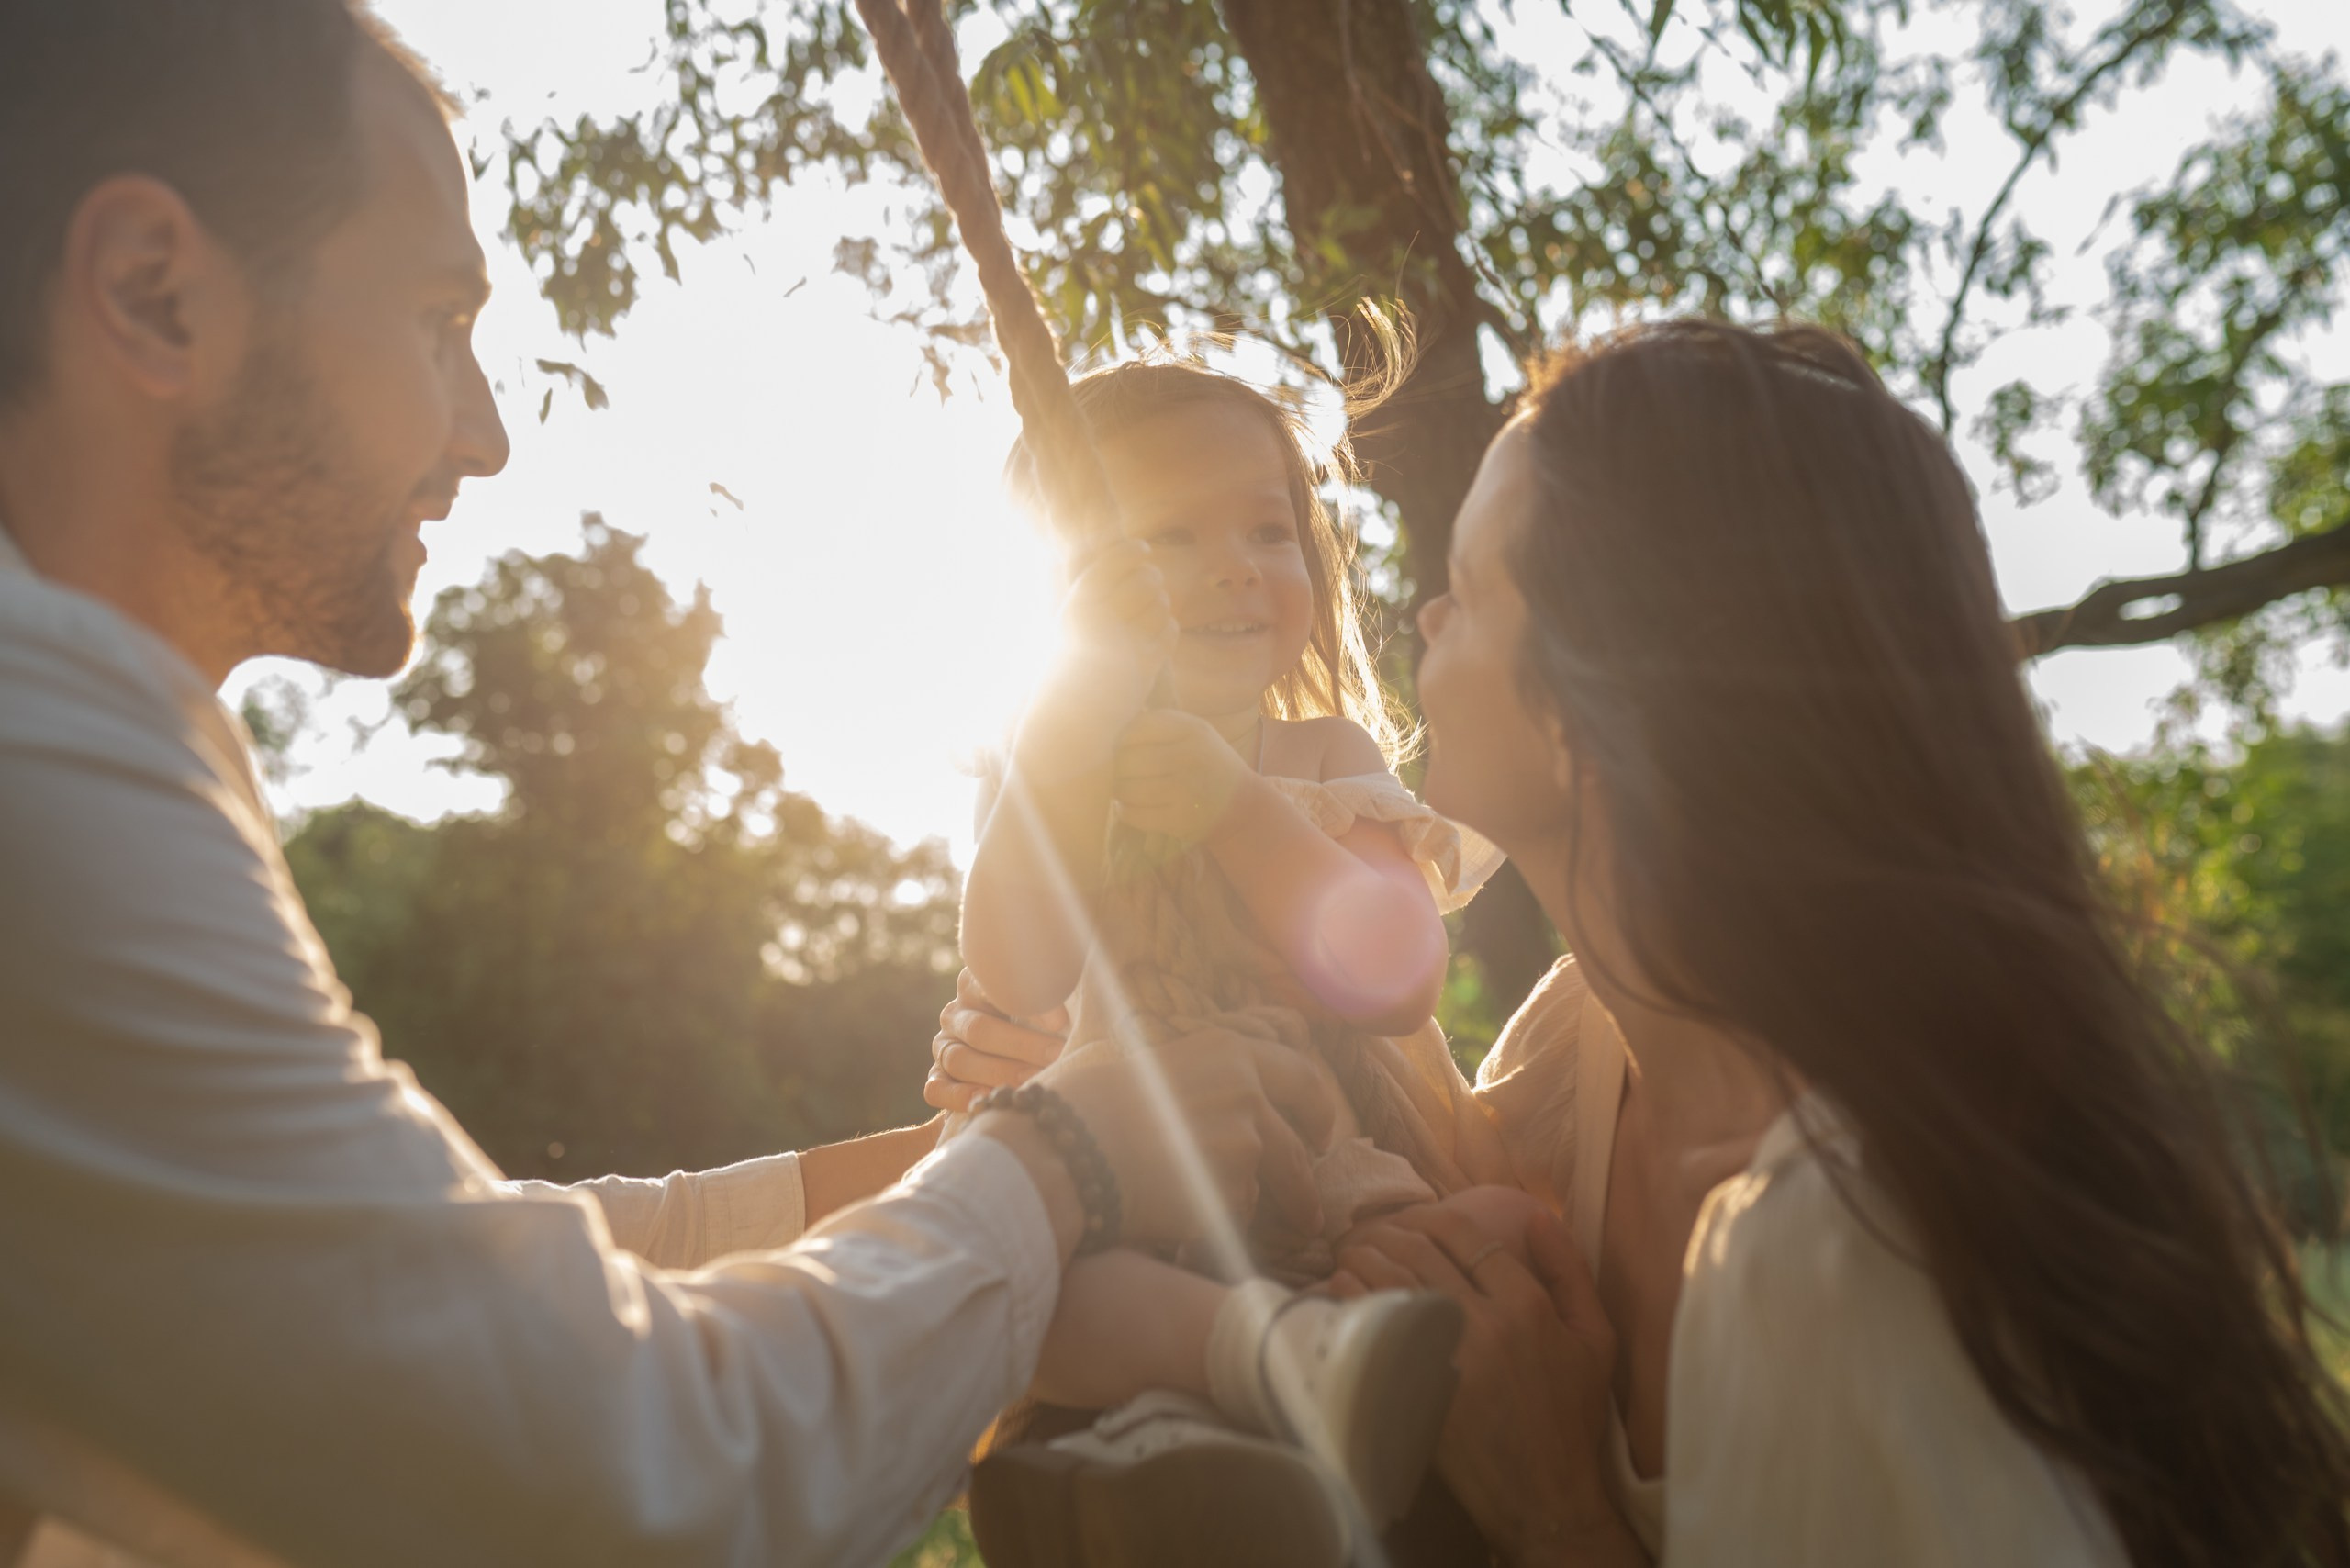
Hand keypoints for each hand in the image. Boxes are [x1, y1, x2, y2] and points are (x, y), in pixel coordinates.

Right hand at [926, 968, 1068, 1112]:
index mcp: (977, 984)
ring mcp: (944, 1046)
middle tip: (1056, 1056)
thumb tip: (1066, 1017)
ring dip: (999, 1073)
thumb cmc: (1042, 1019)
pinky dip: (958, 1097)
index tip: (1060, 1021)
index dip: (1026, 1004)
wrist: (1019, 1053)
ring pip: (960, 1060)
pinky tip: (987, 1100)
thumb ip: (1049, 999)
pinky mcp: (938, 1076)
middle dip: (1021, 1046)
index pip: (992, 988)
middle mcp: (956, 1013)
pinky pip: (937, 1088)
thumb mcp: (1045, 1001)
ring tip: (1033, 1081)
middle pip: (979, 1030)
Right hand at [1007, 1026, 1337, 1248]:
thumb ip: (1195, 1071)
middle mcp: (1245, 1091)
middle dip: (1308, 1179)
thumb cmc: (1083, 1103)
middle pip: (1301, 1142)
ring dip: (1269, 1204)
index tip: (1319, 1130)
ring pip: (1268, 1181)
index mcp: (1227, 1050)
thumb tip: (1214, 1086)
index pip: (1302, 1074)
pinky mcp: (1229, 1194)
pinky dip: (1221, 1219)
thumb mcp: (1146, 1060)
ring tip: (1289, 1230)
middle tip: (1310, 1203)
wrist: (1060, 1152)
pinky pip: (1236, 1212)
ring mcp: (1242, 1144)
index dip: (1317, 1107)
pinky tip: (1192, 1217)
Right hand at [1017, 542, 1178, 779]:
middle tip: (1152, 584)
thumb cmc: (1068, 674)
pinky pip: (1169, 631)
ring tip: (1155, 613)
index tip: (1142, 548)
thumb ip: (1091, 601)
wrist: (1068, 723)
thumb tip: (1118, 570)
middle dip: (1152, 579)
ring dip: (1162, 605)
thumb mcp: (1071, 630)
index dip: (1129, 551)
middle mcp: (1099, 621)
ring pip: (1161, 603)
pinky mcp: (1144, 666)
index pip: (1110, 563)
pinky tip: (1161, 637)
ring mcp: (1123, 642)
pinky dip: (1169, 630)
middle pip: (1144, 579)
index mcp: (1076, 608)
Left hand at [1111, 708, 1254, 843]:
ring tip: (1125, 790)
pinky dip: (1125, 811)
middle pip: (1129, 760)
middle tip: (1122, 773)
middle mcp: (1190, 757)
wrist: (1243, 805)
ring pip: (1128, 788)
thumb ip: (1162, 727)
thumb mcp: (1197, 734)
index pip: (1139, 728)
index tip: (1124, 748)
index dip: (1124, 739)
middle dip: (1119, 768)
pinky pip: (1134, 814)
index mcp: (1193, 730)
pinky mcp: (1179, 819)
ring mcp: (1185, 790)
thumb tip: (1113, 736)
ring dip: (1119, 791)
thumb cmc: (1210, 765)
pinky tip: (1129, 808)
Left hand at [1333, 1201, 1640, 1565]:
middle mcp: (1487, 1324)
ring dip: (1365, 1256)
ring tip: (1351, 1253)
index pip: (1468, 1235)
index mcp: (1528, 1306)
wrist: (1546, 1496)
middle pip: (1423, 1251)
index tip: (1417, 1220)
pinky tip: (1343, 1289)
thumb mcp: (1595, 1339)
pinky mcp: (1419, 1389)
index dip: (1434, 1217)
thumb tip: (1538, 1215)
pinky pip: (1376, 1326)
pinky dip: (1354, 1298)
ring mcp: (1449, 1358)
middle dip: (1391, 1231)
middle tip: (1371, 1232)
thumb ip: (1570, 1272)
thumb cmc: (1571, 1416)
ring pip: (1394, 1281)